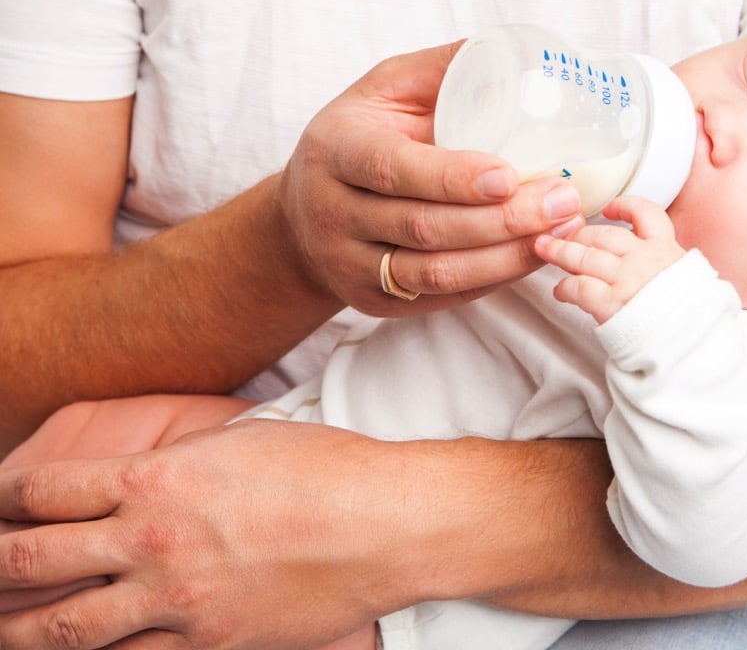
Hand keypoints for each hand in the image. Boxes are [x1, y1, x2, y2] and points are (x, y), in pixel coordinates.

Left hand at [0, 420, 415, 648]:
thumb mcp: (241, 439)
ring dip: (17, 630)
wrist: (386, 525)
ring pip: (62, 628)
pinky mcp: (208, 644)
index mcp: (158, 477)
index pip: (42, 491)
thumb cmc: (324, 469)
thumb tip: (142, 476)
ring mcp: (176, 600)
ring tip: (1, 632)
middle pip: (28, 559)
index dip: (2, 499)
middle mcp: (151, 539)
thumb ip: (179, 460)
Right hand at [278, 41, 584, 316]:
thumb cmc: (358, 139)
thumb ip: (439, 70)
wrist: (302, 217)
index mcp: (335, 151)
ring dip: (508, 255)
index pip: (393, 170)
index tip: (510, 175)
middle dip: (502, 220)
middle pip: (425, 227)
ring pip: (437, 273)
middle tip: (563, 200)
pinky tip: (535, 252)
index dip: (452, 177)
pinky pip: (445, 297)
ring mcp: (353, 266)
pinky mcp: (376, 303)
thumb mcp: (383, 91)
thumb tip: (508, 50)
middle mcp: (334, 214)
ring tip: (563, 229)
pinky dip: (496, 278)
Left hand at [534, 195, 685, 323]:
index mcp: (666, 250)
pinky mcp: (611, 302)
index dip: (625, 206)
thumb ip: (668, 269)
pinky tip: (560, 292)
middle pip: (604, 235)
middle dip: (579, 234)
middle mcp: (645, 259)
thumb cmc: (691, 319)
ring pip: (586, 256)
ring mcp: (627, 279)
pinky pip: (580, 288)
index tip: (609, 208)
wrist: (693, 342)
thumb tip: (656, 267)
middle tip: (562, 236)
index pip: (646, 213)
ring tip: (546, 250)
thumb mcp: (690, 281)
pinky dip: (565, 288)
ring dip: (561, 252)